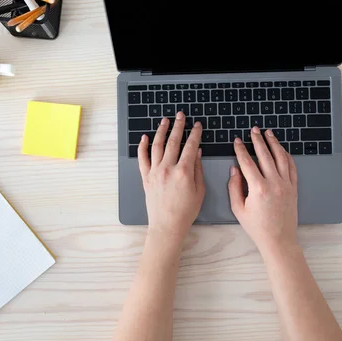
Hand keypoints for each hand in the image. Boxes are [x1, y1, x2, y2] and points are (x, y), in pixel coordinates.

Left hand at [138, 112, 205, 243]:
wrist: (167, 225)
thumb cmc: (186, 211)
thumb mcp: (199, 190)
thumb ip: (197, 169)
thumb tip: (196, 151)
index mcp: (183, 171)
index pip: (190, 146)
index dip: (194, 134)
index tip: (197, 125)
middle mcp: (168, 168)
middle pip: (173, 142)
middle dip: (178, 126)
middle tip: (181, 115)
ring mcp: (155, 172)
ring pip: (157, 146)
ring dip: (161, 131)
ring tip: (165, 121)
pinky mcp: (146, 177)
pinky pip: (142, 158)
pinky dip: (142, 146)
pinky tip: (144, 137)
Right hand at [228, 127, 298, 254]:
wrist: (278, 239)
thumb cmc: (256, 227)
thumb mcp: (238, 209)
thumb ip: (234, 187)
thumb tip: (234, 169)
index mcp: (258, 188)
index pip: (247, 162)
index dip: (240, 150)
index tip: (237, 141)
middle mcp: (274, 183)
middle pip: (265, 155)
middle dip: (258, 140)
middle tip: (254, 130)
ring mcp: (286, 185)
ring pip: (281, 158)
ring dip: (274, 144)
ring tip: (269, 133)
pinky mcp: (293, 188)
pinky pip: (291, 167)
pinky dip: (286, 156)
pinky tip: (282, 149)